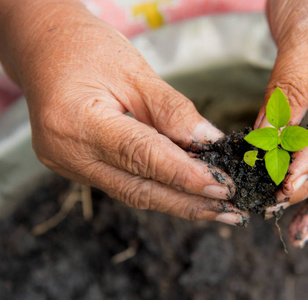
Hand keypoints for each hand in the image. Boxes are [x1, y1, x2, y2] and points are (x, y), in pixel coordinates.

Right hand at [0, 0, 246, 225]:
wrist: (44, 50)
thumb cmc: (85, 49)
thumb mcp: (134, 71)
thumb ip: (172, 111)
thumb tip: (210, 142)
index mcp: (77, 122)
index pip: (142, 156)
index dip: (186, 174)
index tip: (224, 185)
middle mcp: (69, 154)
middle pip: (139, 189)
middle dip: (189, 203)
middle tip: (230, 210)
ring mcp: (71, 165)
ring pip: (134, 193)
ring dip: (178, 202)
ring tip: (217, 209)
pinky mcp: (79, 167)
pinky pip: (125, 184)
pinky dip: (159, 188)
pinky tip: (187, 192)